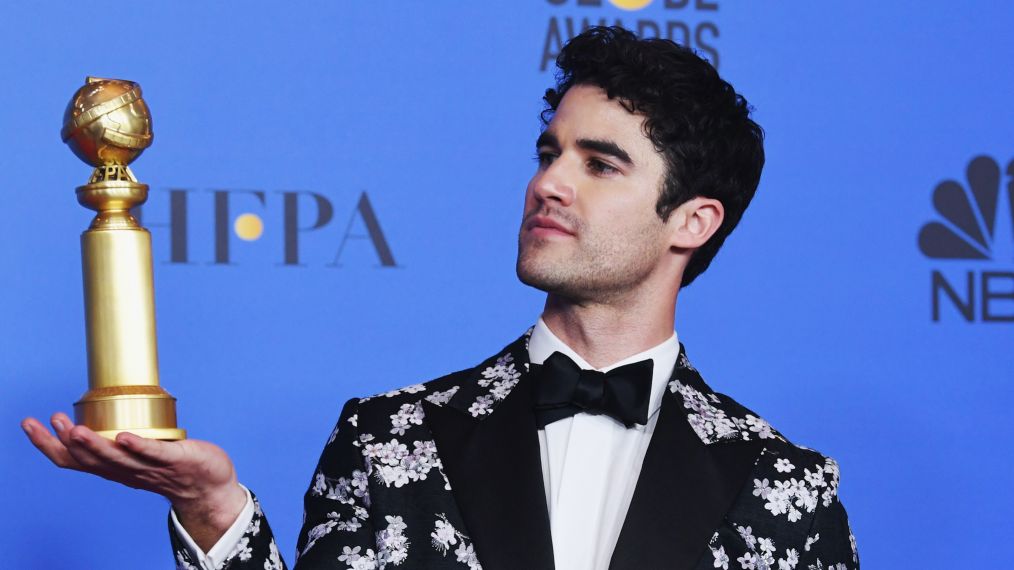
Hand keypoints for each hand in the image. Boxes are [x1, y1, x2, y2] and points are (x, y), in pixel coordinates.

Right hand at [22, 412, 247, 550]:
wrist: (209, 488)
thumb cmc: (173, 467)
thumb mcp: (137, 454)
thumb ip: (117, 441)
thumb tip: (97, 414)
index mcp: (114, 468)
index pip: (73, 459)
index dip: (49, 444)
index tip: (30, 423)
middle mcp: (126, 470)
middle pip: (88, 460)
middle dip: (64, 441)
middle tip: (48, 420)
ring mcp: (150, 467)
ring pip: (116, 458)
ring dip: (94, 445)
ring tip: (75, 430)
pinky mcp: (176, 460)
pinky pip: (153, 454)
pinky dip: (137, 446)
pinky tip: (123, 436)